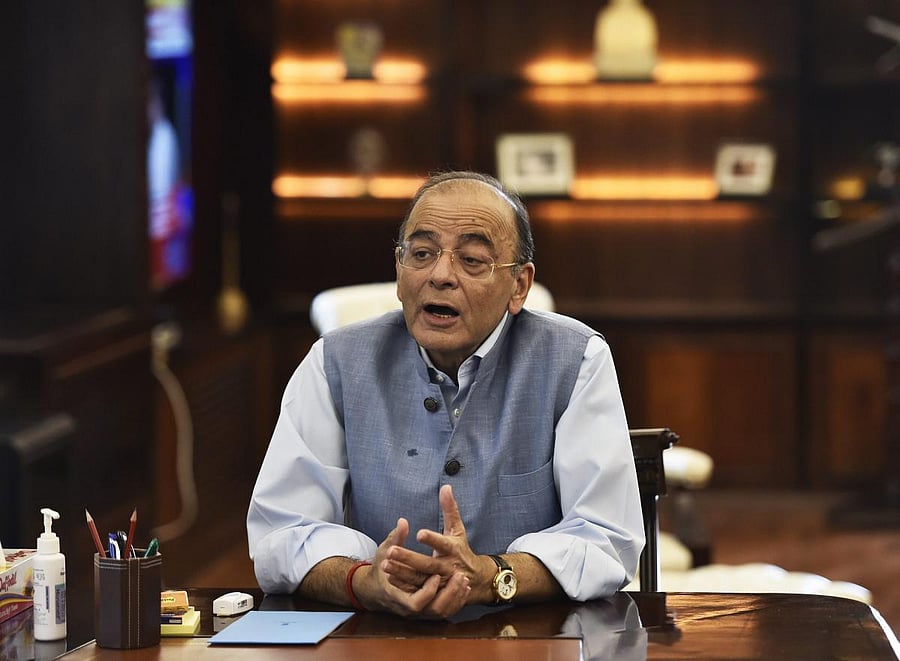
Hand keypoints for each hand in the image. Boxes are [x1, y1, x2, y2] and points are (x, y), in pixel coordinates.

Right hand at [353, 515, 470, 618]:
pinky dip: (455, 601)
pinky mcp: (425, 611)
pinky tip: (464, 586)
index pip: (415, 603)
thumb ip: (395, 538)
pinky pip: (444, 612)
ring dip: (454, 597)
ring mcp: (418, 612)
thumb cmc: (381, 569)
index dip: (428, 591)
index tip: (436, 576)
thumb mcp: (384, 552)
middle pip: (433, 609)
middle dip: (448, 593)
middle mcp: (408, 607)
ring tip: (464, 579)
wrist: (376, 590)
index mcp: (396, 595)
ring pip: (440, 612)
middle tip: (460, 575)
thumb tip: (403, 521)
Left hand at [382, 484, 490, 608]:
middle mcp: (448, 567)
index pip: (443, 543)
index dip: (432, 539)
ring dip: (402, 573)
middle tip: (391, 551)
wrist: (475, 580)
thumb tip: (446, 487)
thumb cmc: (461, 550)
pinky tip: (389, 576)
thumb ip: (450, 509)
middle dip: (409, 558)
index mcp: (453, 550)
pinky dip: (403, 584)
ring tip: (385, 564)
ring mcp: (441, 582)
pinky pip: (417, 590)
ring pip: (420, 579)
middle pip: (428, 564)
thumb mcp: (458, 530)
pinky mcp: (434, 592)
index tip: (419, 533)